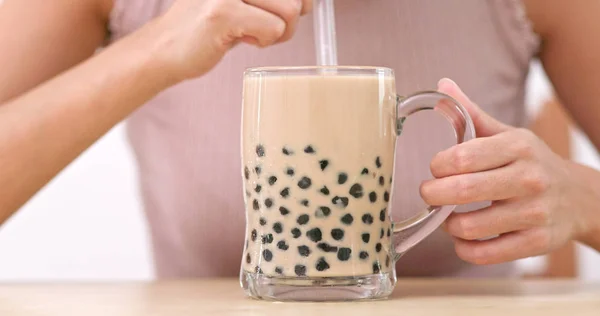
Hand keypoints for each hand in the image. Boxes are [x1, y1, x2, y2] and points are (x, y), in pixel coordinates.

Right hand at [146, 0, 310, 79]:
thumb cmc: (208, 25)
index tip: (287, 10)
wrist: (165, 48)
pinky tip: (241, 39)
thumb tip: (309, 2)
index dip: (300, 0)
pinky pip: (274, 29)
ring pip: (290, 10)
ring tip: (251, 33)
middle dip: (289, 17)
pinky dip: (264, 41)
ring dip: (277, 31)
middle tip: (263, 26)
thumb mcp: (242, 0)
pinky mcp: (223, 12)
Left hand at [421, 78, 599, 263]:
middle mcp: (529, 178)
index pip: (461, 157)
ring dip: (448, 224)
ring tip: (448, 216)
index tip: (436, 169)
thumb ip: (471, 114)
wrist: (579, 197)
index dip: (438, 166)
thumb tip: (441, 86)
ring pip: (470, 227)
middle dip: (432, 194)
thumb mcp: (507, 134)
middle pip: (461, 191)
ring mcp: (534, 213)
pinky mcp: (537, 242)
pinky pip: (486, 254)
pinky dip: (465, 249)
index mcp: (517, 147)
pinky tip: (463, 238)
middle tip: (429, 193)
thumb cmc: (531, 163)